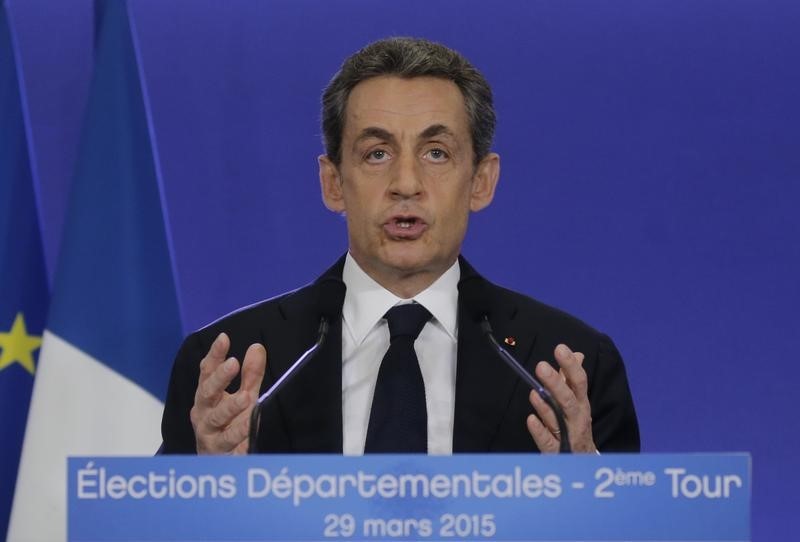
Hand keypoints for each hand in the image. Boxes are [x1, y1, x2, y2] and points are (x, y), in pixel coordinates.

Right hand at [190, 332, 266, 453]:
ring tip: (247, 397)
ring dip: (231, 408)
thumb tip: (257, 347)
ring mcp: (209, 434)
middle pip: (207, 393)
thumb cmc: (228, 425)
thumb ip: (250, 375)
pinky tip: (252, 426)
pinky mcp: (221, 453)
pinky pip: (231, 443)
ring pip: (217, 419)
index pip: (207, 372)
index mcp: (206, 397)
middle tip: (233, 363)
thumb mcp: (243, 397)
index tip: (224, 338)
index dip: (214, 355)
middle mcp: (203, 413)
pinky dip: (241, 434)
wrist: (217, 464)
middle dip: (219, 378)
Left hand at [526, 344, 596, 452]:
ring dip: (545, 406)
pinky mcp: (556, 451)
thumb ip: (572, 379)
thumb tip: (576, 354)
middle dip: (556, 383)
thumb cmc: (576, 426)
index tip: (560, 348)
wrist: (583, 462)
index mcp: (581, 403)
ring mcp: (567, 435)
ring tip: (533, 392)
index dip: (570, 365)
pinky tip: (530, 420)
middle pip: (568, 400)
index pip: (579, 382)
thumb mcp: (578, 402)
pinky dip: (539, 431)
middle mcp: (576, 418)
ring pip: (557, 419)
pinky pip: (547, 442)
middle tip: (541, 367)